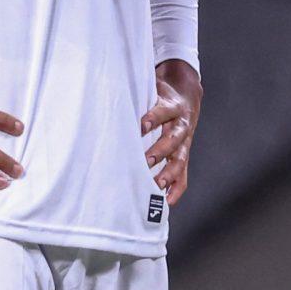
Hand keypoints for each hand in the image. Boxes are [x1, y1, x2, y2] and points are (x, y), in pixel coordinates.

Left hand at [143, 60, 202, 205]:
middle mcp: (180, 125)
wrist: (185, 95)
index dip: (154, 118)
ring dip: (168, 173)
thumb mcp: (150, 87)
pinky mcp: (184, 154)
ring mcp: (184, 142)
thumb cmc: (159, 94)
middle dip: (160, 151)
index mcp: (172, 106)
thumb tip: (105, 92)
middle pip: (173, 139)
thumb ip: (134, 93)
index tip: (142, 126)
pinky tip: (167, 202)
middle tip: (145, 161)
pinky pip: (184, 174)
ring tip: (156, 185)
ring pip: (179, 158)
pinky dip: (176, 188)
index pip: (164, 111)